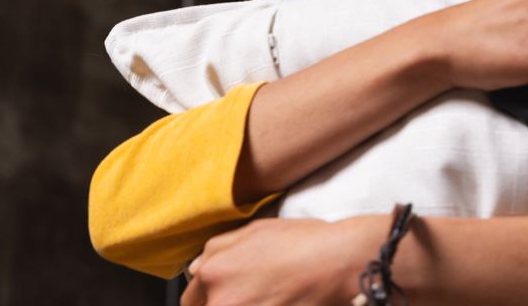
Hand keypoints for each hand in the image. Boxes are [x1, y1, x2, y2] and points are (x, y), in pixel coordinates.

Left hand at [181, 216, 384, 305]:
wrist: (338, 261)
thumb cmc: (303, 242)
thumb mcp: (256, 229)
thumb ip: (218, 248)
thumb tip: (195, 267)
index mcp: (213, 272)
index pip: (190, 299)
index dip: (206, 296)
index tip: (226, 293)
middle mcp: (222, 301)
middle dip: (223, 302)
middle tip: (251, 295)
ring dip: (245, 305)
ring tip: (269, 298)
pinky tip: (278, 303)